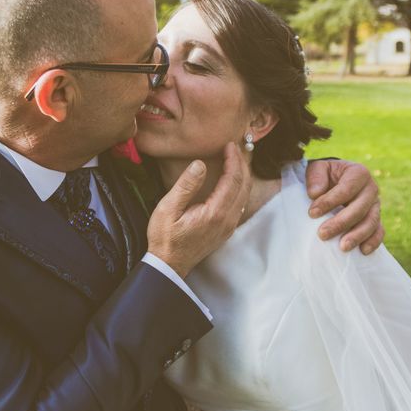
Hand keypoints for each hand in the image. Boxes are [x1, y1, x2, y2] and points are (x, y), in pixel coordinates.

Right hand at [147, 142, 250, 277]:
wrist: (169, 265)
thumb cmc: (165, 238)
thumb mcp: (168, 209)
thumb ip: (186, 185)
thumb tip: (200, 164)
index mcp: (215, 212)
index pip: (233, 179)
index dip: (233, 159)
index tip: (230, 145)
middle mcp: (228, 219)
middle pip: (244, 186)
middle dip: (242, 164)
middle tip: (235, 148)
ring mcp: (229, 226)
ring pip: (245, 195)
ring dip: (243, 175)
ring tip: (236, 160)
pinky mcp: (227, 230)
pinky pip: (241, 204)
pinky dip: (240, 188)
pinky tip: (232, 181)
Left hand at [306, 159, 383, 253]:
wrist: (336, 181)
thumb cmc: (326, 175)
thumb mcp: (318, 168)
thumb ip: (315, 176)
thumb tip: (315, 193)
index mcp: (359, 173)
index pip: (347, 188)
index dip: (330, 201)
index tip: (312, 213)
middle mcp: (371, 188)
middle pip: (360, 208)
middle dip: (341, 222)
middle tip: (322, 234)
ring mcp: (375, 205)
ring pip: (371, 222)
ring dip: (357, 235)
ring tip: (343, 247)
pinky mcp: (376, 219)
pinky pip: (379, 231)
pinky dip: (373, 242)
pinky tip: (362, 251)